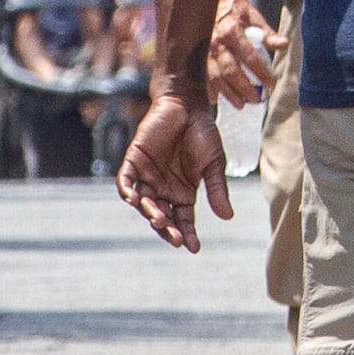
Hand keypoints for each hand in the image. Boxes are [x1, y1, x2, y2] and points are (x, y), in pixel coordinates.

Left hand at [116, 94, 232, 251]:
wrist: (188, 106)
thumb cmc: (204, 134)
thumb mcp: (214, 164)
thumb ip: (216, 189)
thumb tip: (228, 217)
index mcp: (183, 193)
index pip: (183, 220)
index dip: (188, 234)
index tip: (194, 248)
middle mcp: (163, 190)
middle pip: (162, 216)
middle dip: (168, 229)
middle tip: (177, 238)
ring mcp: (147, 177)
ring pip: (144, 203)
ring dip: (150, 213)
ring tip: (160, 220)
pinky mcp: (134, 163)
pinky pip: (126, 182)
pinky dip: (127, 191)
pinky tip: (134, 200)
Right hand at [207, 0, 273, 106]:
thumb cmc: (234, 8)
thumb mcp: (253, 16)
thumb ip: (267, 33)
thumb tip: (283, 45)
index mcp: (231, 31)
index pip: (249, 57)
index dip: (261, 72)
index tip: (271, 82)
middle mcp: (215, 43)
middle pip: (230, 71)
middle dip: (244, 87)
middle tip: (256, 99)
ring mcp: (203, 50)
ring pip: (215, 77)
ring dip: (228, 92)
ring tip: (240, 104)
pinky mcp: (196, 55)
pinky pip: (201, 76)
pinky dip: (208, 89)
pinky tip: (215, 99)